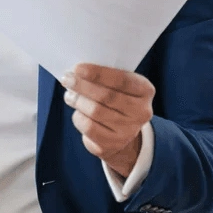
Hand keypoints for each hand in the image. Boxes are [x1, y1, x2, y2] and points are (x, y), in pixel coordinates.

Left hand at [61, 63, 155, 177]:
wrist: (120, 131)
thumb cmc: (115, 99)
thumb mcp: (118, 85)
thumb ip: (104, 76)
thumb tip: (77, 72)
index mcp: (145, 91)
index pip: (122, 80)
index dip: (98, 73)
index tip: (77, 68)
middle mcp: (141, 112)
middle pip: (106, 96)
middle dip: (82, 86)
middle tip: (67, 79)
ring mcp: (128, 131)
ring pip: (95, 111)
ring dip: (77, 100)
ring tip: (69, 95)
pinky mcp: (113, 144)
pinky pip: (89, 127)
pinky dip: (78, 117)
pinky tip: (78, 112)